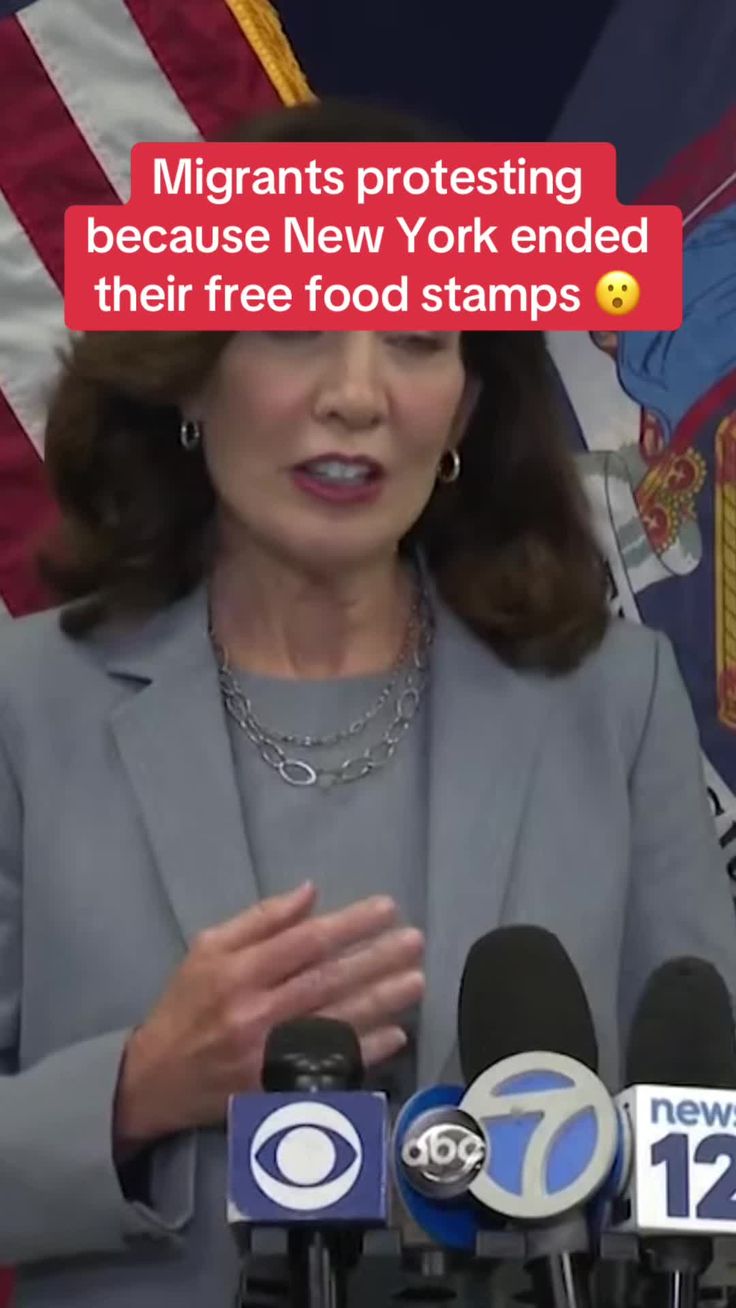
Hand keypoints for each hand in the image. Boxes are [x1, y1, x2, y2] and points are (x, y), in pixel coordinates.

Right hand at [114, 882, 423, 1150]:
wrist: (154, 1080)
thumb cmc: (186, 1005)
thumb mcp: (208, 949)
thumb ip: (260, 919)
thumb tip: (309, 892)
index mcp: (238, 974)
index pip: (306, 942)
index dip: (350, 924)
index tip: (387, 908)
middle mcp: (256, 1015)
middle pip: (328, 981)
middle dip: (377, 959)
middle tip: (416, 941)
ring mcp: (269, 1058)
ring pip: (337, 1024)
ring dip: (382, 1002)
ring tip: (416, 980)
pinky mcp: (277, 1091)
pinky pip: (332, 1071)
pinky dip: (366, 1052)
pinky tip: (397, 1033)